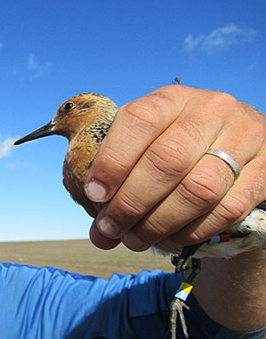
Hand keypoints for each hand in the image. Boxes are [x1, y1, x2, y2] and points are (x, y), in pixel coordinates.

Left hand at [85, 85, 265, 251]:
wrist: (237, 146)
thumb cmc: (175, 145)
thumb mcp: (147, 137)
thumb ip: (116, 166)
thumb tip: (93, 214)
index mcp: (173, 98)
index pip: (140, 120)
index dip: (113, 160)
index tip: (94, 194)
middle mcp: (211, 110)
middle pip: (167, 160)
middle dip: (131, 203)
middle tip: (109, 228)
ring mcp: (245, 138)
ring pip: (198, 190)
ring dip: (158, 224)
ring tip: (133, 240)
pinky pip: (226, 210)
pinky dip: (190, 231)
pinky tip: (168, 240)